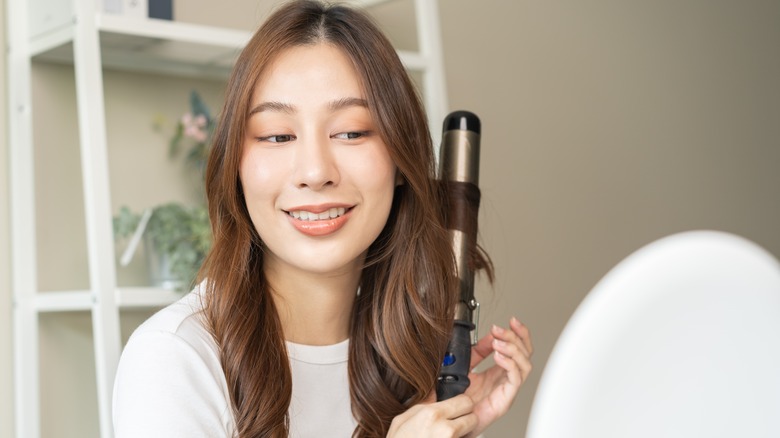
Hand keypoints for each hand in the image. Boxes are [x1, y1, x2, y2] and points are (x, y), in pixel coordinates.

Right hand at [387, 393, 477, 437]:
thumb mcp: (402, 420)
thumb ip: (422, 405)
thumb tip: (434, 394)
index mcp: (433, 414)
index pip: (465, 401)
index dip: (463, 403)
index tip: (459, 405)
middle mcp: (445, 429)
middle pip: (473, 417)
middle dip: (467, 417)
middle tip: (457, 421)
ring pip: (471, 433)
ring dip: (465, 432)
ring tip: (448, 434)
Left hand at [463, 317, 532, 436]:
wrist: (450, 419)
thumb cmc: (458, 398)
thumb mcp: (466, 365)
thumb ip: (479, 350)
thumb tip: (491, 335)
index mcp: (498, 370)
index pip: (518, 348)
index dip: (519, 333)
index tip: (512, 320)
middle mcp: (506, 379)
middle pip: (525, 354)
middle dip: (515, 337)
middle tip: (499, 329)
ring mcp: (507, 389)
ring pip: (525, 365)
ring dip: (513, 349)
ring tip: (498, 342)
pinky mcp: (505, 400)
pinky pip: (515, 380)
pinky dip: (510, 364)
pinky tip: (498, 356)